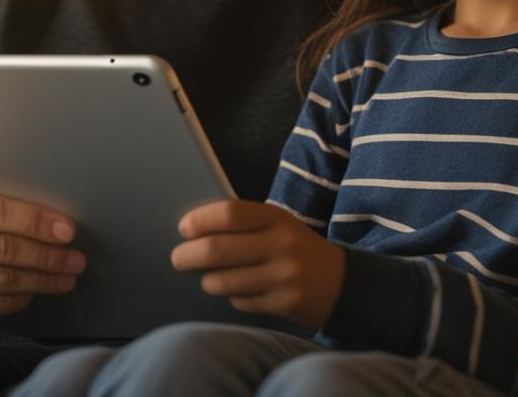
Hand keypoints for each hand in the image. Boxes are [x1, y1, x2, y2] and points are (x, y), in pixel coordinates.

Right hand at [0, 185, 85, 342]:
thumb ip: (3, 213)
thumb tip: (59, 220)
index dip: (36, 221)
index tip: (68, 231)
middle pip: (2, 245)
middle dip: (46, 254)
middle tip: (76, 259)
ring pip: (3, 276)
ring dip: (42, 278)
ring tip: (67, 277)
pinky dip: (23, 297)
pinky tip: (38, 291)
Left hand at [170, 200, 345, 328]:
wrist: (340, 281)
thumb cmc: (293, 248)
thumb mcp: (276, 225)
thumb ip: (241, 225)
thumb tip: (191, 232)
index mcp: (276, 218)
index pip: (229, 214)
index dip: (200, 220)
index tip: (184, 228)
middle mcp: (282, 244)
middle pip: (217, 249)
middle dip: (187, 255)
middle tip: (177, 258)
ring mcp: (284, 276)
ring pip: (223, 282)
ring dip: (207, 281)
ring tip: (207, 277)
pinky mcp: (285, 304)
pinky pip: (240, 302)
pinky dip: (233, 297)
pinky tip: (241, 290)